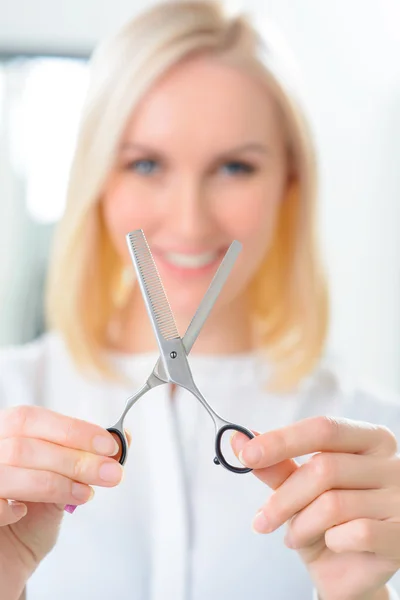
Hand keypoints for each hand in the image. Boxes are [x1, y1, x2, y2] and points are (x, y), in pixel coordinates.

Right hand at [0, 405, 128, 581]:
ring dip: (57, 480)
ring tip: (86, 494)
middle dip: (75, 458)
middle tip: (111, 473)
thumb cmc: (31, 516)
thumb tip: (123, 438)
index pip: (32, 418)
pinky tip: (26, 511)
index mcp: (4, 433)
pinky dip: (12, 506)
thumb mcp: (63, 482)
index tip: (110, 446)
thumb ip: (86, 458)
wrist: (5, 559)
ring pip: (12, 465)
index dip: (73, 429)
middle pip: (26, 443)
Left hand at [231, 416, 399, 599]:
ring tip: (292, 536)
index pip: (324, 429)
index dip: (282, 440)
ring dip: (301, 524)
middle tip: (261, 520)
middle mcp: (392, 462)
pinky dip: (332, 540)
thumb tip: (238, 437)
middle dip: (283, 497)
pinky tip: (330, 544)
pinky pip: (356, 532)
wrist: (349, 571)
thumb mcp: (298, 489)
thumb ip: (275, 464)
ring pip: (334, 503)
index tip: (246, 455)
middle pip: (323, 467)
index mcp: (370, 439)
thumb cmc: (323, 519)